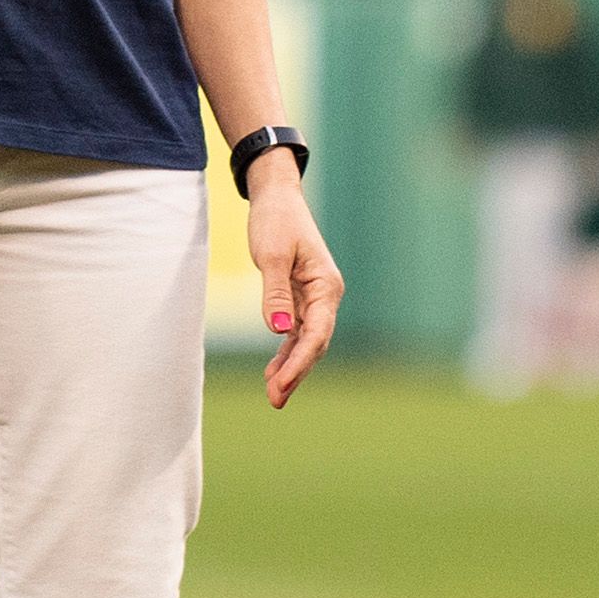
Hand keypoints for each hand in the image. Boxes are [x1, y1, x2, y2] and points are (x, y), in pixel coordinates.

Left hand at [248, 162, 342, 408]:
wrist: (276, 197)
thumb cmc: (275, 221)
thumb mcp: (271, 255)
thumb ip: (275, 293)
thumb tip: (278, 330)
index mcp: (326, 286)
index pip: (317, 334)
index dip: (299, 362)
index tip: (280, 384)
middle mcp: (326, 295)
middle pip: (315, 343)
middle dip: (296, 372)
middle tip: (275, 399)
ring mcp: (315, 298)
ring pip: (306, 342)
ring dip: (291, 367)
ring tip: (273, 395)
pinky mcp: (300, 297)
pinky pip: (296, 332)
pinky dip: (285, 352)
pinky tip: (273, 371)